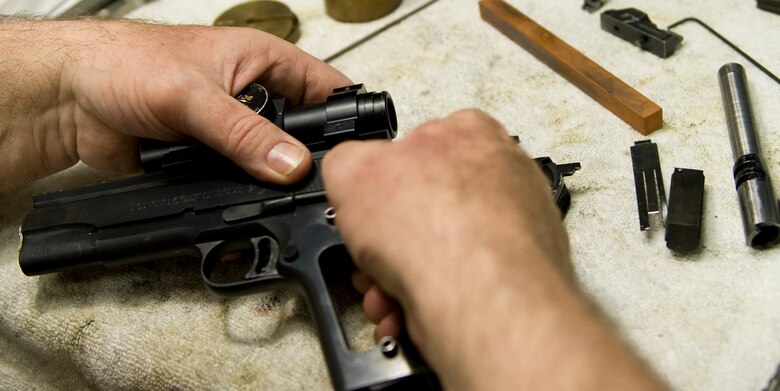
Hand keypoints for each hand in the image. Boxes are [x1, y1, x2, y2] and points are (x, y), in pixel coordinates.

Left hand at [0, 19, 350, 189]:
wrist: (70, 100)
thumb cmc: (123, 64)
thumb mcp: (192, 96)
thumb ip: (243, 133)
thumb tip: (290, 164)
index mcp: (260, 61)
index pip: (323, 85)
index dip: (345, 114)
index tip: (360, 148)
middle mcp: (252, 95)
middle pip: (302, 130)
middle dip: (309, 156)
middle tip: (319, 182)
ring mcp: (232, 129)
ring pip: (271, 159)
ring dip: (273, 176)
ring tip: (283, 195)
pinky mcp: (211, 158)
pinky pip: (239, 179)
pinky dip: (244, 190)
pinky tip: (246, 199)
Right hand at [323, 109, 664, 389]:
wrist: (479, 296)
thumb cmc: (436, 226)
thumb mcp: (350, 170)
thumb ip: (347, 161)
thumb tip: (348, 170)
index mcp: (470, 133)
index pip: (417, 145)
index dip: (381, 182)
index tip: (368, 208)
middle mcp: (504, 175)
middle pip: (427, 206)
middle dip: (389, 240)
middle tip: (371, 258)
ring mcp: (519, 226)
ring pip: (442, 250)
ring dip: (401, 275)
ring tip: (385, 292)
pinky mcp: (522, 273)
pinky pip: (463, 283)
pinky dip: (430, 298)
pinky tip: (408, 309)